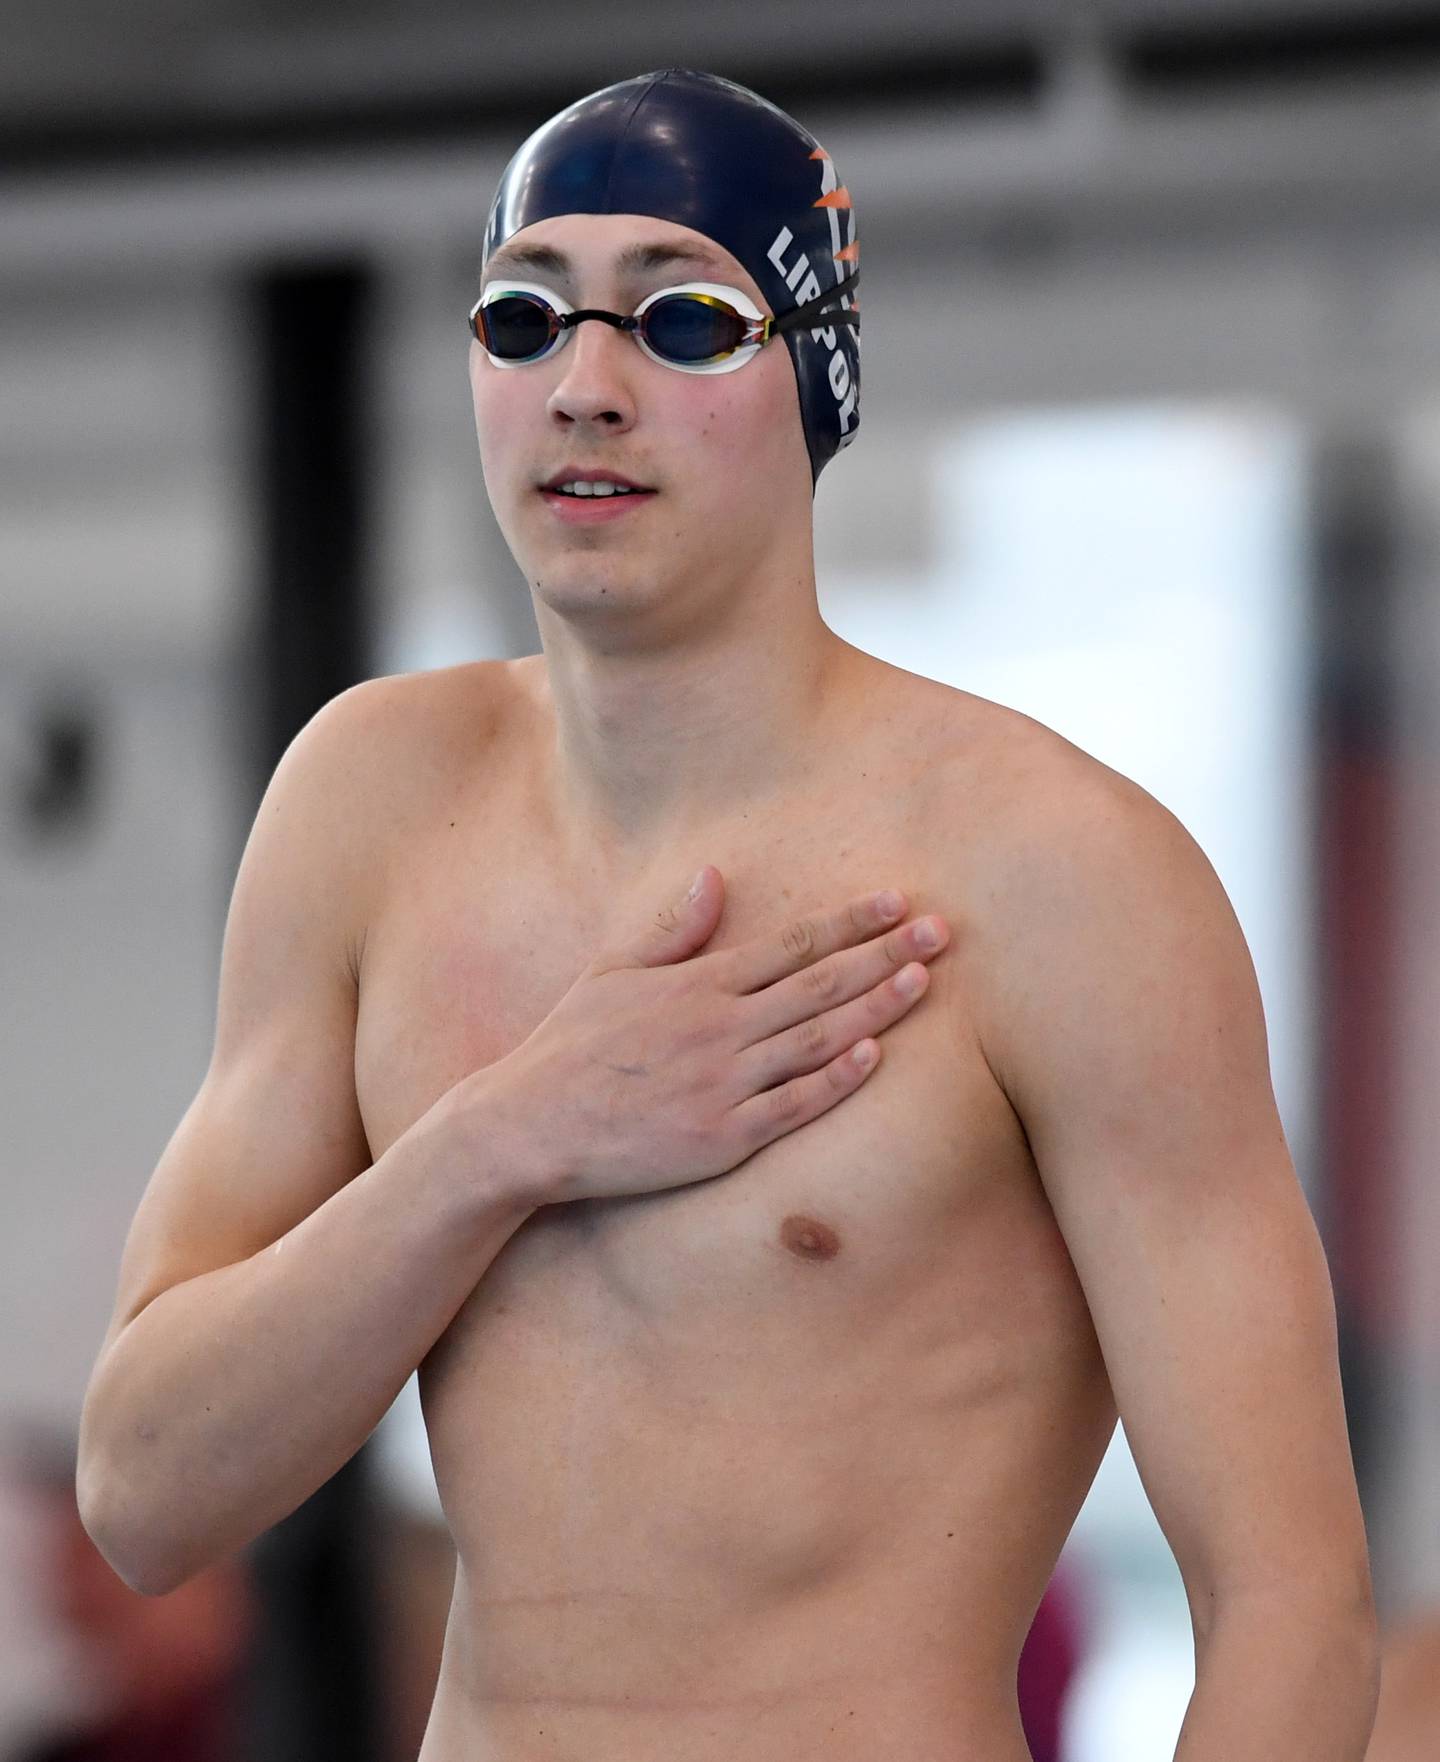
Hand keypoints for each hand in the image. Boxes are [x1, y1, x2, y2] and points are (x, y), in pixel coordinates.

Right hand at [475, 864, 949, 1205]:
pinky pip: (794, 1105)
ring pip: (818, 1039)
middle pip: (820, 984)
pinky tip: (876, 1055)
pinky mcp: (722, 1137)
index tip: (899, 902)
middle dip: (886, 954)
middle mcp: (719, 1026)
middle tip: (943, 933)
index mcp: (697, 984)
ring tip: (926, 982)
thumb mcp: (612, 971)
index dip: (850, 922)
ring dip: (878, 1008)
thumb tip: (716, 875)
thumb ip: (672, 928)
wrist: (530, 1125)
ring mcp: (724, 1083)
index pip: (792, 944)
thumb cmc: (570, 1048)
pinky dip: (837, 1078)